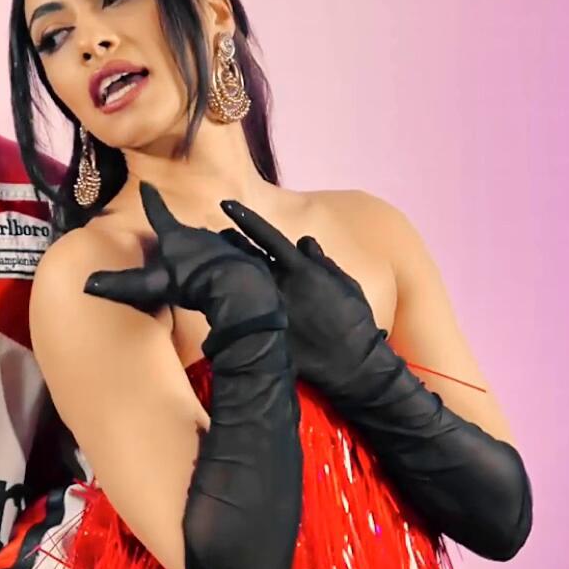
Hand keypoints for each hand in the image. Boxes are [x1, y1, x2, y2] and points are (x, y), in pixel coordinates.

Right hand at [85, 182, 281, 349]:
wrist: (236, 286)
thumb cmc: (191, 282)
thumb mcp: (153, 285)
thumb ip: (122, 284)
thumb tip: (85, 283)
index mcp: (175, 237)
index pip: (159, 214)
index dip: (151, 201)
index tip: (147, 184)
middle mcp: (201, 233)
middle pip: (187, 231)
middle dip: (181, 236)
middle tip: (175, 246)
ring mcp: (225, 242)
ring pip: (213, 241)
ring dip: (207, 248)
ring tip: (204, 262)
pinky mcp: (246, 254)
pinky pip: (236, 250)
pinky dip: (232, 255)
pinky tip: (232, 267)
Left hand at [219, 199, 381, 392]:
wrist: (354, 365)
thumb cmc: (356, 322)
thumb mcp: (345, 285)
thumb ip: (322, 262)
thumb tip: (304, 242)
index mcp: (301, 270)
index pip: (267, 237)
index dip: (245, 218)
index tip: (226, 204)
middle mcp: (280, 287)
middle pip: (246, 258)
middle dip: (228, 245)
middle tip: (213, 236)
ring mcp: (269, 311)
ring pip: (241, 284)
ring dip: (227, 271)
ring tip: (213, 262)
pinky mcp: (265, 333)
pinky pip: (242, 318)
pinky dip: (231, 308)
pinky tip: (218, 303)